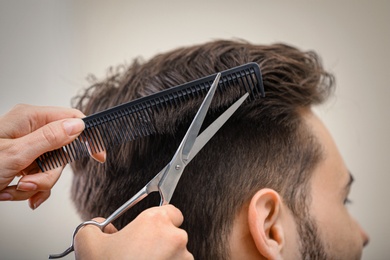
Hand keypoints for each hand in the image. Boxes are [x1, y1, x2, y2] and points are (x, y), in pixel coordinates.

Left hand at [0, 104, 86, 208]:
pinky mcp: (24, 161)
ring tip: (16, 189)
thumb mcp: (15, 154)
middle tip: (31, 182)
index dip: (87, 137)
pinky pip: (41, 176)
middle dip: (49, 173)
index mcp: (29, 118)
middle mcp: (30, 129)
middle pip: (62, 150)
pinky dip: (32, 190)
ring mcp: (27, 146)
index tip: (98, 155)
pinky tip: (17, 192)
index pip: (72, 119)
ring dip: (37, 184)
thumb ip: (50, 138)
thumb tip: (78, 126)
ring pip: (52, 167)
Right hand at [74, 205, 193, 259]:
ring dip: (164, 258)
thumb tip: (100, 227)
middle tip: (138, 253)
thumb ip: (93, 226)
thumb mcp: (87, 243)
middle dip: (158, 242)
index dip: (159, 220)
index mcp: (156, 221)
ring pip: (177, 254)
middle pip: (173, 234)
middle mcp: (175, 238)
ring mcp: (184, 259)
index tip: (148, 230)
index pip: (171, 211)